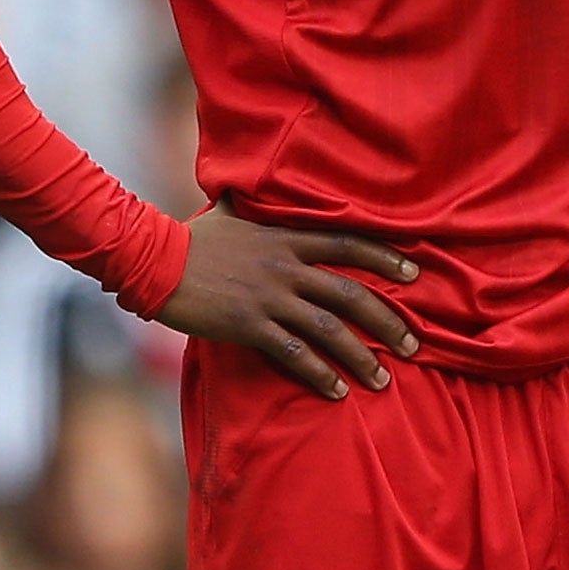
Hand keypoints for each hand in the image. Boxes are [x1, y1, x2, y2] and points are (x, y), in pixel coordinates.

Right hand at [155, 198, 420, 399]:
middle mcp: (287, 267)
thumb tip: (246, 177)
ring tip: (382, 380)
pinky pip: (293, 354)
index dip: (385, 258)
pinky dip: (319, 375)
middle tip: (414, 343)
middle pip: (350, 293)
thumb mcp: (230, 211)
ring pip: (328, 329)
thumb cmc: (192, 237)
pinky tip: (336, 392)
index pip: (350, 243)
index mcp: (288, 238)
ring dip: (360, 356)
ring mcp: (269, 298)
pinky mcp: (248, 325)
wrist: (154, 260)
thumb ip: (251, 201)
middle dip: (387, 321)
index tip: (414, 274)